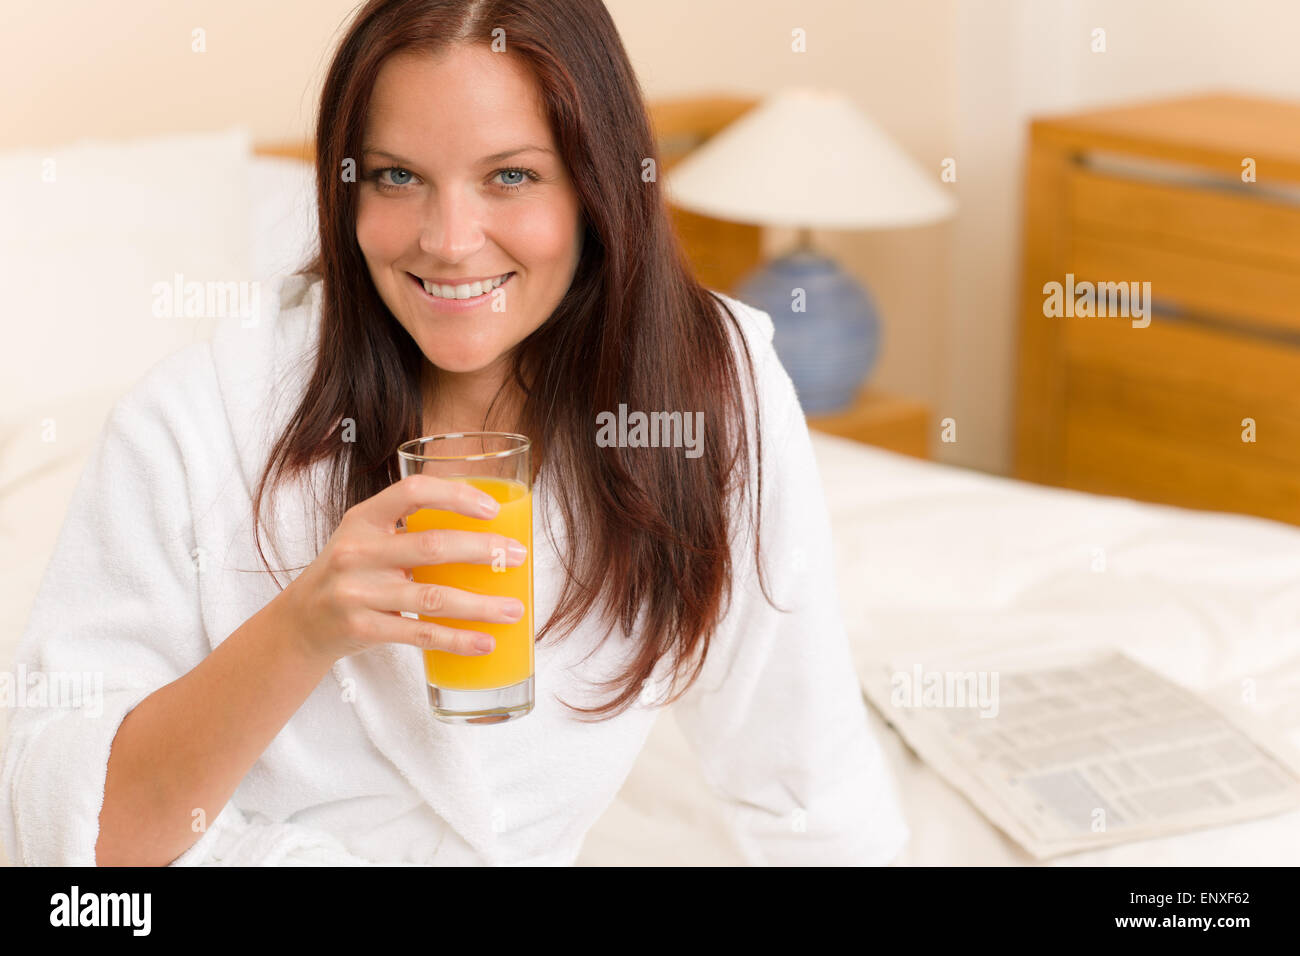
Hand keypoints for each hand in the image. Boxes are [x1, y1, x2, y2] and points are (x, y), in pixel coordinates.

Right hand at [278, 474, 527, 663]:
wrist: (300, 622)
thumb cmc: (351, 574)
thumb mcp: (366, 538)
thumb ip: (409, 529)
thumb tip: (485, 532)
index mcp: (364, 518)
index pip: (413, 492)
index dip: (456, 495)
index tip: (492, 508)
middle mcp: (357, 551)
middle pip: (432, 546)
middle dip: (483, 550)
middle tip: (518, 556)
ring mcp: (358, 592)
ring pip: (433, 598)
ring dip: (480, 605)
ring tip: (514, 610)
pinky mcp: (363, 629)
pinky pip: (421, 634)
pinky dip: (457, 639)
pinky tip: (484, 642)